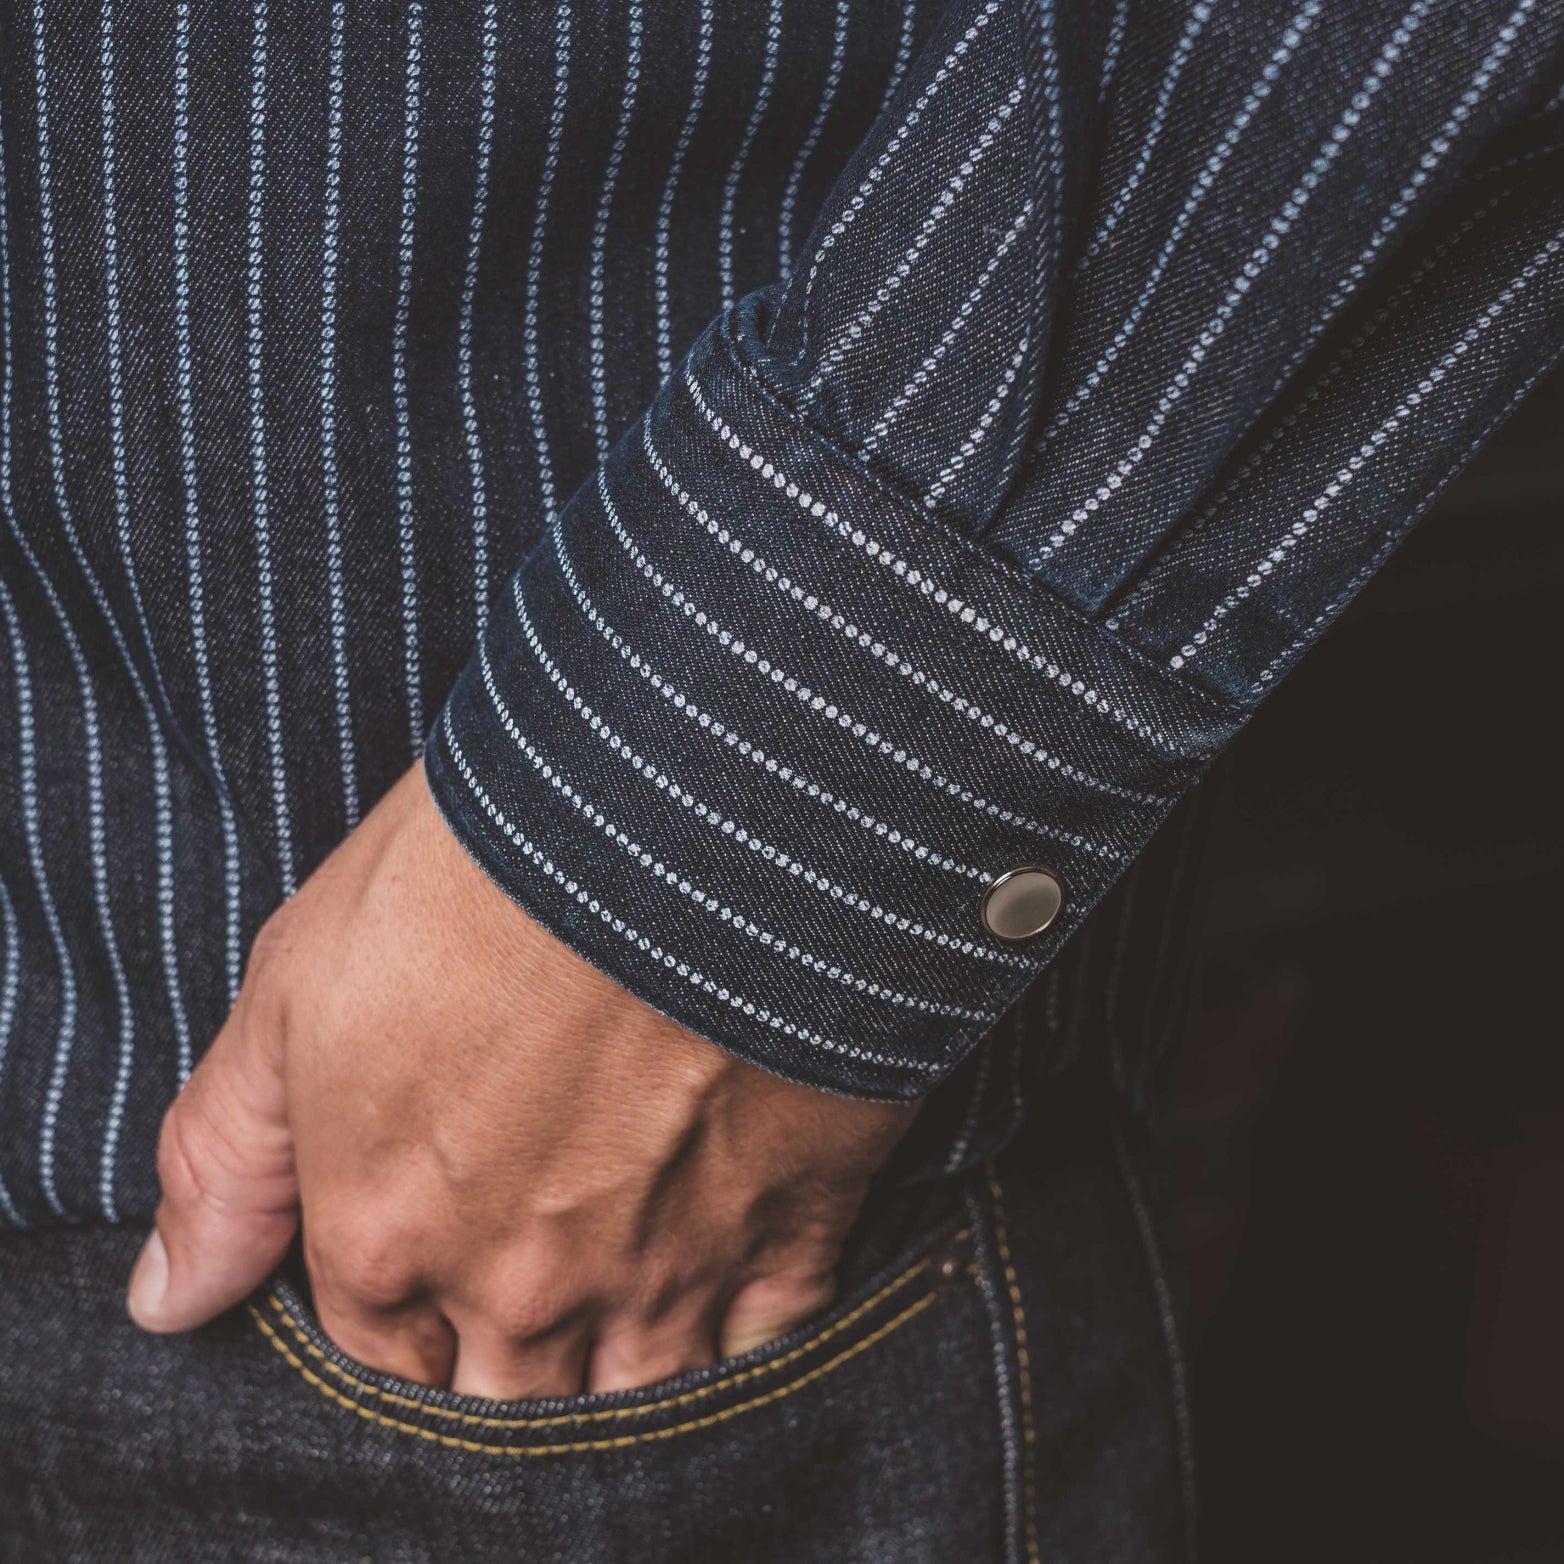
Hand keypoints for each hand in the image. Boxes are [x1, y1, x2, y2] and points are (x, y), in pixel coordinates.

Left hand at [126, 763, 916, 1396]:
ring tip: (624, 1298)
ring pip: (633, 1403)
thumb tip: (169, 1298)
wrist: (682, 810)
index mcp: (391, 1236)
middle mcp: (523, 1290)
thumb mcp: (300, 982)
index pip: (380, 1367)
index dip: (401, 1333)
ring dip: (620, 1381)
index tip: (431, 1283)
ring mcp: (665, 1272)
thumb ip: (230, 1157)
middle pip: (505, 1408)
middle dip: (505, 1372)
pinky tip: (726, 1294)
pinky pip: (762, 1350)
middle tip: (531, 1291)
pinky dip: (739, 1345)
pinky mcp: (793, 1228)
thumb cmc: (483, 869)